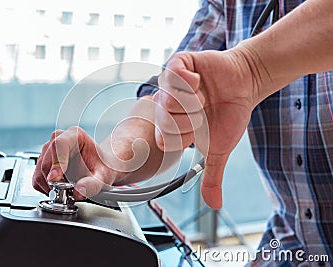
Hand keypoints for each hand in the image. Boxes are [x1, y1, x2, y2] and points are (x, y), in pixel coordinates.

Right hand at [32, 127, 116, 199]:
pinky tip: (59, 189)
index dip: (56, 162)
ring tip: (66, 190)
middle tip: (66, 191)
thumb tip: (78, 192)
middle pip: (46, 159)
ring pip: (40, 170)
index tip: (56, 178)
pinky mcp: (43, 163)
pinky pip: (37, 178)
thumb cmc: (102, 167)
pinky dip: (45, 188)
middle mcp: (60, 139)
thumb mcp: (103, 176)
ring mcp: (49, 151)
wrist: (100, 168)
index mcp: (76, 135)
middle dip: (53, 179)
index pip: (59, 144)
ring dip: (49, 185)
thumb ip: (92, 184)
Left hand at [155, 50, 256, 208]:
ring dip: (193, 101)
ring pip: (168, 100)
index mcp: (170, 126)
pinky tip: (198, 80)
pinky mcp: (178, 64)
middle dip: (191, 119)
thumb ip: (211, 176)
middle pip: (164, 121)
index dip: (185, 136)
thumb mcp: (218, 150)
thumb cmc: (228, 115)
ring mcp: (170, 84)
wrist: (244, 86)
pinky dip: (189, 80)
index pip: (163, 139)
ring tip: (203, 95)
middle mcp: (165, 105)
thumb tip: (215, 205)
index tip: (199, 129)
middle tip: (203, 111)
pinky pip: (173, 73)